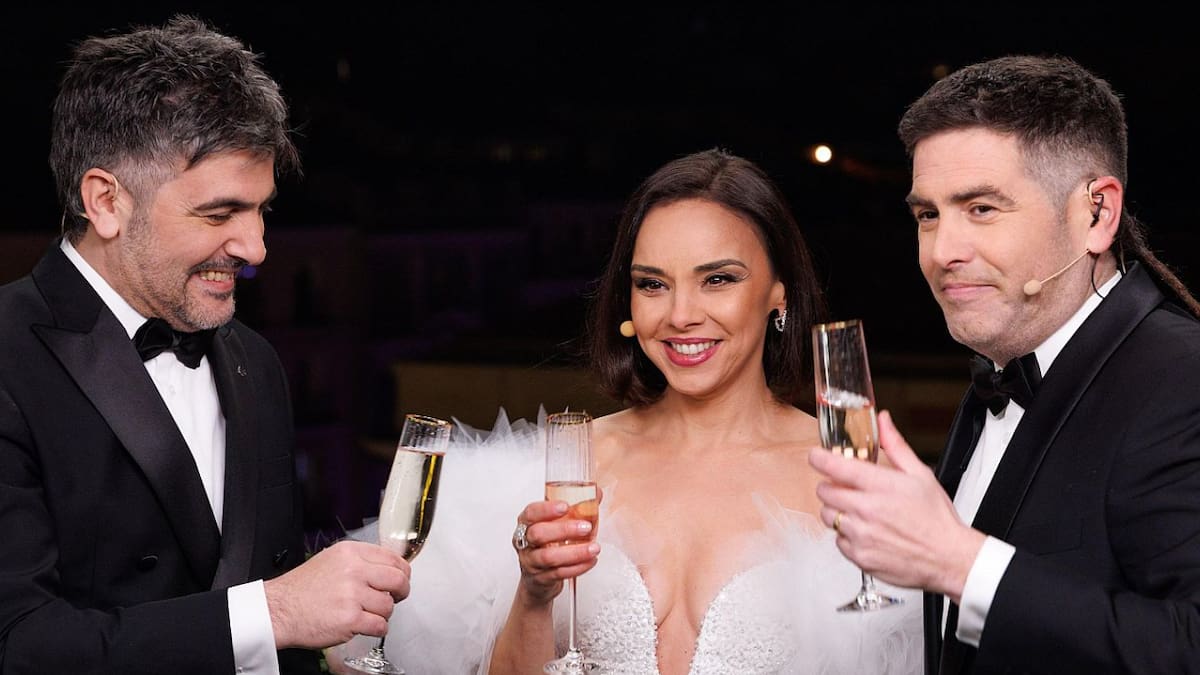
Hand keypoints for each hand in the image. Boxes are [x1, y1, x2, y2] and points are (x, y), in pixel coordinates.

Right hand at [264, 540, 410, 648]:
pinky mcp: (350, 619)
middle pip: (398, 580)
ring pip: (389, 606)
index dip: (402, 572)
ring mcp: (352, 595)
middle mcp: (354, 571)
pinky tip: (364, 625)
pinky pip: (380, 626)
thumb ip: (360, 561)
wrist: (278, 610)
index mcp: (350, 553)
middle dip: (401, 592)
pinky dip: (376, 629)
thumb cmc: (301, 588)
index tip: (400, 579)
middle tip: (395, 597)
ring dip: (382, 613)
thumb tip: (388, 567)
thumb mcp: (331, 560)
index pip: (393, 558)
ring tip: (365, 613)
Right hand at [512, 493, 600, 606]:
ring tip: (594, 547)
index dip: (546, 509)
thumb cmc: (548, 544)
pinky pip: (559, 573)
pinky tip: (591, 560)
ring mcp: (531, 562)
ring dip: (575, 552)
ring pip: (548, 557)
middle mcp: (525, 542)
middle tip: (586, 527)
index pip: (531, 513)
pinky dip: (577, 567)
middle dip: (564, 530)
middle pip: (537, 534)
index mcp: (527, 523)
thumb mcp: (557, 524)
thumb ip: (576, 507)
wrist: (537, 578)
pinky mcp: (541, 579)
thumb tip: (596, 492)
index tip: (565, 506)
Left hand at [807, 410, 984, 601]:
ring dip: (837, 511)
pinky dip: (847, 535)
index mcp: (880, 486)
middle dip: (831, 485)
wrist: (948, 558)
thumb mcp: (920, 474)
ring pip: (827, 515)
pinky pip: (838, 540)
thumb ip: (895, 445)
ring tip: (858, 511)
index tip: (816, 456)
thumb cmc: (936, 519)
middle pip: (824, 491)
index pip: (834, 466)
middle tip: (846, 488)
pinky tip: (866, 532)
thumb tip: (883, 421)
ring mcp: (860, 534)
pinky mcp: (859, 556)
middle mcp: (866, 510)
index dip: (819, 458)